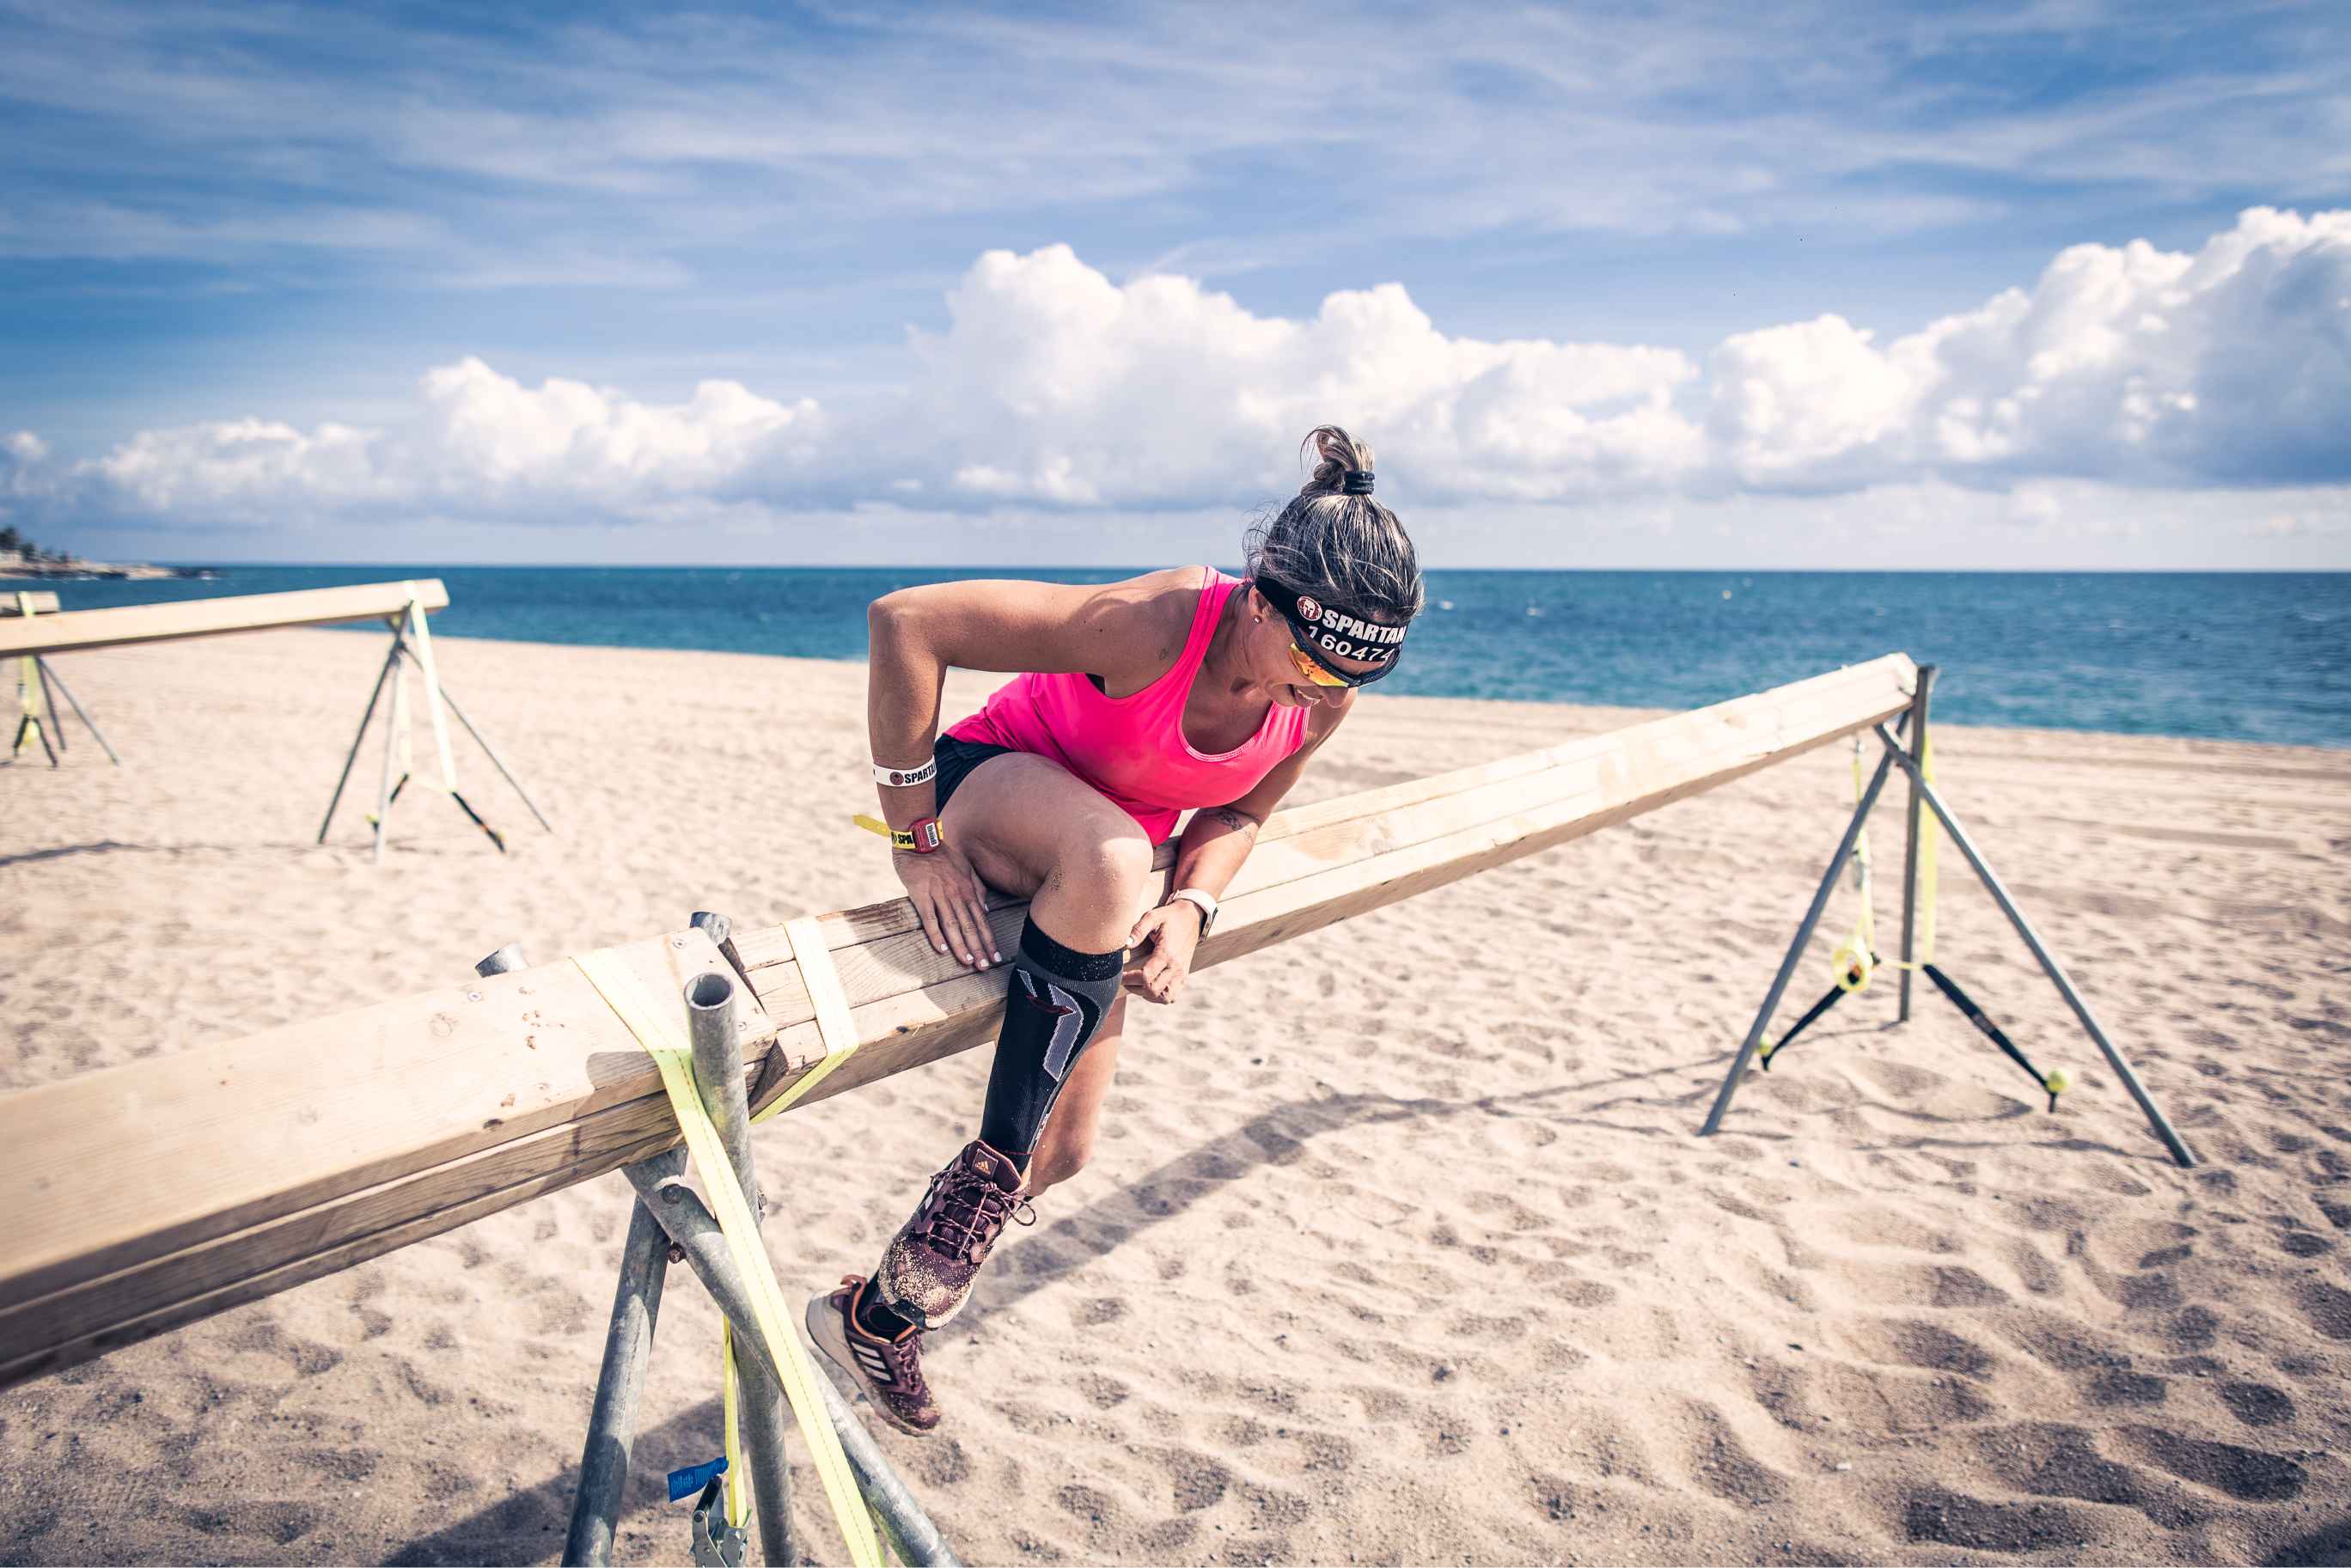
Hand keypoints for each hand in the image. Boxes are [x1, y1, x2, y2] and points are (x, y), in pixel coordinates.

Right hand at [894, 845, 1000, 969]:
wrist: (919, 840)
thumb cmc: (942, 855)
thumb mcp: (966, 868)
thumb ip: (977, 889)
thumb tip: (986, 910)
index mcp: (968, 890)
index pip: (982, 920)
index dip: (989, 940)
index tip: (995, 957)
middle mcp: (957, 895)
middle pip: (970, 926)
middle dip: (978, 948)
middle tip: (984, 967)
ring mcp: (939, 895)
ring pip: (952, 925)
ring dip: (961, 945)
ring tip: (968, 962)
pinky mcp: (921, 895)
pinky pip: (929, 917)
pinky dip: (935, 933)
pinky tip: (941, 948)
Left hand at [1123, 900, 1202, 1004]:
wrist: (1192, 917)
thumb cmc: (1170, 917)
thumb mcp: (1153, 916)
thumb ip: (1138, 930)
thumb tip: (1125, 944)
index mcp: (1167, 953)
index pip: (1146, 977)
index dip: (1129, 978)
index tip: (1120, 973)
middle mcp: (1177, 967)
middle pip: (1153, 991)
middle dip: (1135, 987)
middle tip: (1126, 978)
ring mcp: (1182, 973)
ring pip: (1164, 998)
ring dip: (1147, 994)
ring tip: (1137, 983)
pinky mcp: (1184, 976)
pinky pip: (1171, 995)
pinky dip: (1158, 995)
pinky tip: (1150, 984)